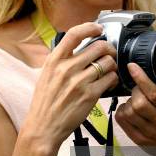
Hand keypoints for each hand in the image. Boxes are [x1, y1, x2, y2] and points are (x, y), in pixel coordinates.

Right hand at [25, 22, 118, 150]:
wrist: (43, 128)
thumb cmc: (45, 103)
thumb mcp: (46, 75)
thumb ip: (61, 61)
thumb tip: (79, 48)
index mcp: (54, 61)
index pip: (74, 34)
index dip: (90, 27)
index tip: (98, 28)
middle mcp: (66, 68)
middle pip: (98, 47)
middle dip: (108, 49)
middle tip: (109, 54)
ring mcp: (79, 82)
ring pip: (107, 62)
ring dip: (112, 66)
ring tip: (108, 71)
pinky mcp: (90, 95)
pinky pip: (110, 79)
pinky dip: (113, 79)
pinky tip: (109, 83)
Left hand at [115, 63, 155, 150]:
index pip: (154, 93)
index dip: (141, 78)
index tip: (133, 67)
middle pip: (139, 103)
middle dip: (135, 90)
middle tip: (139, 88)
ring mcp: (150, 133)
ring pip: (129, 112)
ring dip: (128, 101)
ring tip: (135, 98)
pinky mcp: (140, 140)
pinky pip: (123, 122)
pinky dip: (122, 111)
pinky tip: (129, 108)